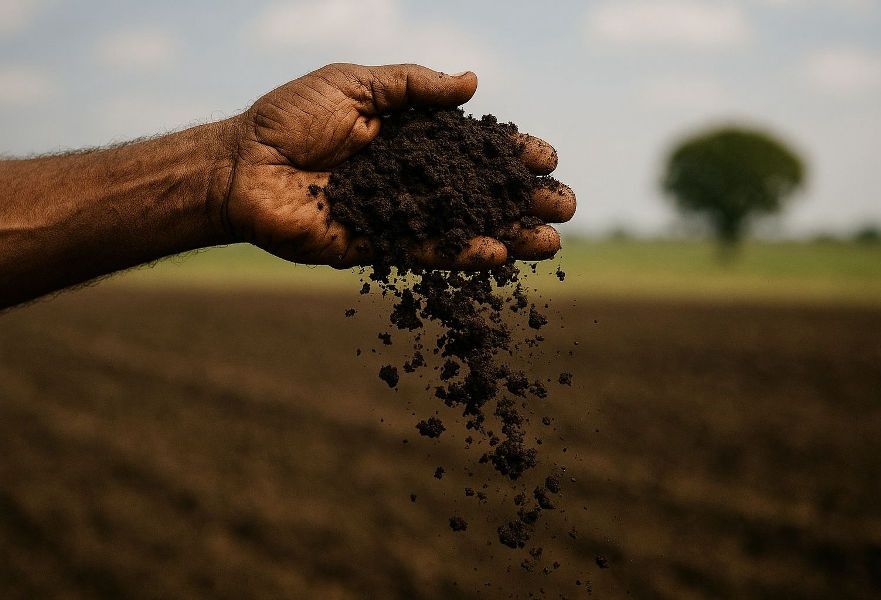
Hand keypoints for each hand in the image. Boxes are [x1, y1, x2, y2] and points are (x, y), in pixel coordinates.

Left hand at [216, 63, 575, 268]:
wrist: (241, 163)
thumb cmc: (291, 117)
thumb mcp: (358, 84)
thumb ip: (414, 87)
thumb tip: (473, 83)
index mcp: (409, 140)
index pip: (472, 149)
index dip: (508, 154)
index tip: (545, 156)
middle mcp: (410, 181)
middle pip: (478, 193)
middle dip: (523, 199)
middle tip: (565, 205)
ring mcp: (396, 217)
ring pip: (462, 229)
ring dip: (508, 234)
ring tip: (552, 241)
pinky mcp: (375, 247)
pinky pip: (425, 253)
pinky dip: (462, 255)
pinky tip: (500, 254)